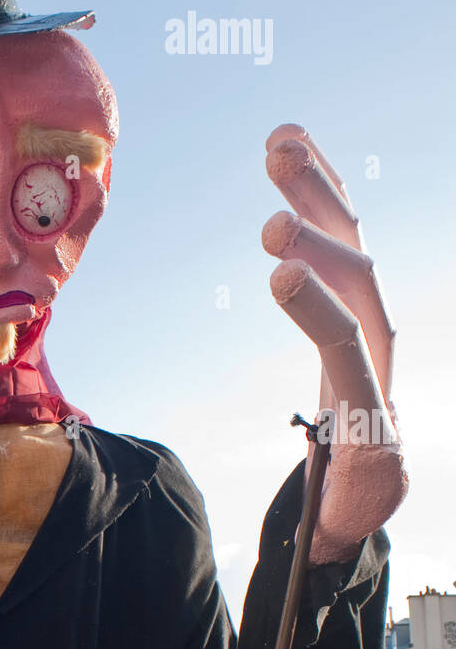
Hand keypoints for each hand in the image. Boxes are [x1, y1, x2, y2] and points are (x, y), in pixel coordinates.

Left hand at [262, 127, 405, 563]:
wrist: (357, 513)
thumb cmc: (336, 439)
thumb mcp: (320, 364)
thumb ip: (313, 310)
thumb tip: (287, 255)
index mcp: (358, 315)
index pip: (344, 237)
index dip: (321, 183)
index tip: (288, 135)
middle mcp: (375, 331)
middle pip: (355, 246)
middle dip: (320, 191)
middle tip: (278, 147)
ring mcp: (379, 371)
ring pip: (355, 290)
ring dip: (316, 245)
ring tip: (270, 224)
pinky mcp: (372, 413)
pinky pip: (343, 352)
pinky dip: (316, 309)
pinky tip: (282, 277)